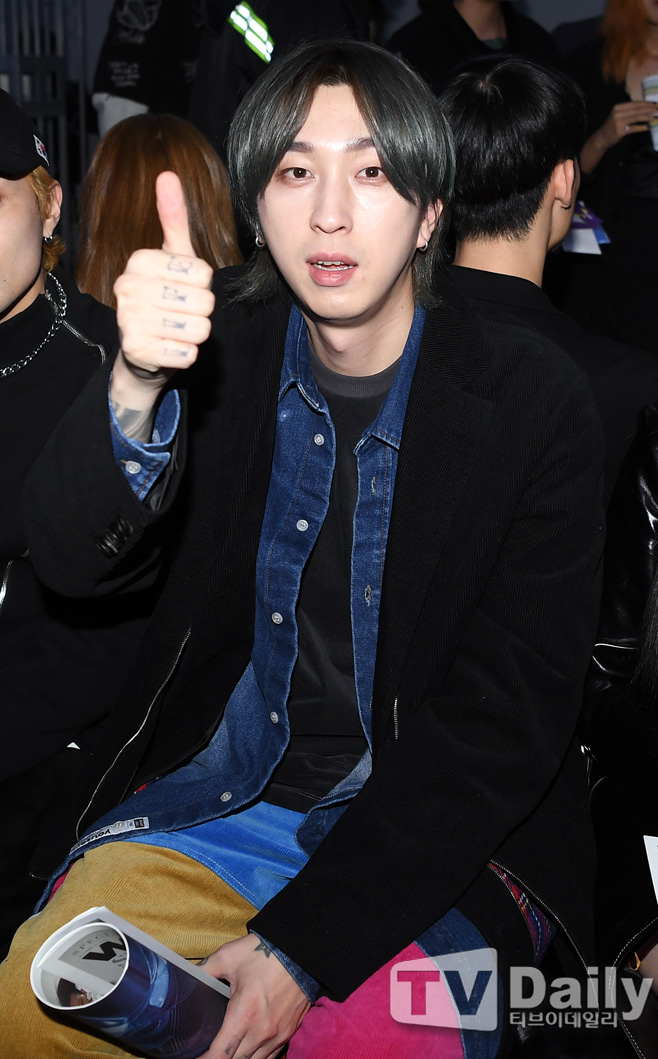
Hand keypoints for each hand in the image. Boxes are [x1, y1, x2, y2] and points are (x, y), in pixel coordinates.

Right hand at [110, 171, 215, 433]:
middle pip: (203, 301)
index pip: (202, 273)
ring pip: (198, 329)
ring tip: (176, 331)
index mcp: (139, 261)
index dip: (203, 284)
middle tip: (181, 314)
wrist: (142, 352)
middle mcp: (126, 287)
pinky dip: (186, 355)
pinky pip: (188, 353)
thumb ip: (174, 219)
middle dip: (201, 312)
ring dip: (195, 335)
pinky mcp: (136, 352)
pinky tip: (169, 349)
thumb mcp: (172, 258)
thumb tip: (167, 174)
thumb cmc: (164, 299)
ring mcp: (128, 321)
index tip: (184, 288)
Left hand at [198, 934, 310, 1058]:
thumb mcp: (228, 956)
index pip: (219, 1056)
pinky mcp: (289, 1033)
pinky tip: (247, 1049)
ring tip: (226, 1051)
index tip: (194, 1057)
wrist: (301, 951)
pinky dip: (256, 1057)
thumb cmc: (265, 953)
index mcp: (243, 1015)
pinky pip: (270, 1057)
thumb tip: (184, 977)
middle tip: (208, 1052)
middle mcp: (260, 1032)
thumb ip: (204, 971)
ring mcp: (277, 1035)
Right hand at [594, 99, 656, 149]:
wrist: (602, 138)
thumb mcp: (619, 115)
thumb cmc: (612, 126)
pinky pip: (634, 128)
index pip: (635, 103)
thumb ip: (629, 111)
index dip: (646, 103)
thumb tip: (645, 108)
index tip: (655, 104)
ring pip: (637, 117)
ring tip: (656, 117)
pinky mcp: (620, 131)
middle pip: (637, 109)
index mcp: (618, 107)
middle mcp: (618, 113)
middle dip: (649, 109)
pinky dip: (642, 127)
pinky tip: (649, 127)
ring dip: (648, 117)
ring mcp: (618, 122)